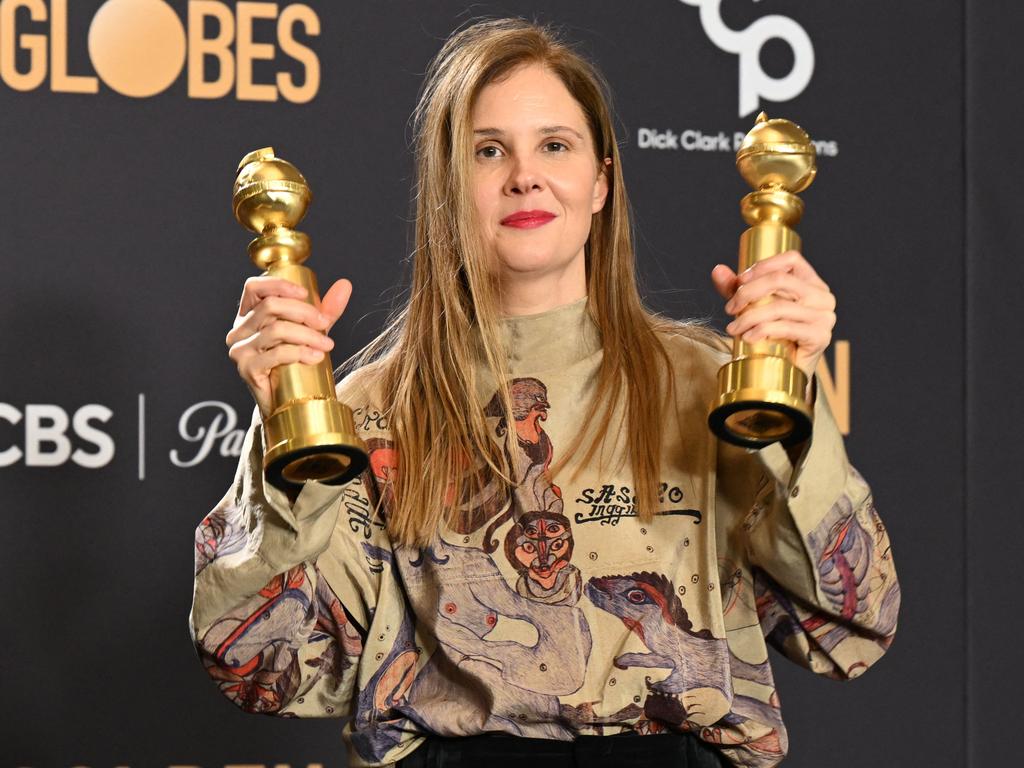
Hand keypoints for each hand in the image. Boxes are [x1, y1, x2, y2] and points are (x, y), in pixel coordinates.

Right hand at [226, 276, 352, 417]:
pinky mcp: (247, 369)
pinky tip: (315, 357)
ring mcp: (240, 350)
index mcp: (248, 315)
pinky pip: (276, 354)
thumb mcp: (311, 331)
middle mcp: (239, 330)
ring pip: (276, 329)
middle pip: (270, 306)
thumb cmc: (296, 363)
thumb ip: (326, 310)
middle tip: (325, 323)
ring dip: (307, 335)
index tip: (305, 294)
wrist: (287, 402)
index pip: (254, 288)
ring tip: (326, 344)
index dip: (278, 285)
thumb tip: (346, 284)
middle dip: (303, 312)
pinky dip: (300, 352)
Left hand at [710, 250, 835, 381]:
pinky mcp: (820, 336)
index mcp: (811, 283)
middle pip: (781, 280)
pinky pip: (786, 327)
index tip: (739, 281)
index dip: (763, 266)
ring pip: (779, 306)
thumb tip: (717, 270)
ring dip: (748, 317)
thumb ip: (736, 289)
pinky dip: (761, 331)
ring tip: (733, 329)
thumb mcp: (751, 307)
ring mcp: (824, 317)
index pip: (791, 259)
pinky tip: (747, 338)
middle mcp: (823, 297)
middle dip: (748, 292)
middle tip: (729, 309)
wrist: (784, 372)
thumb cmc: (771, 336)